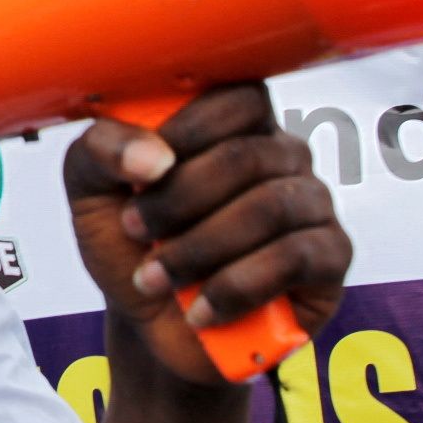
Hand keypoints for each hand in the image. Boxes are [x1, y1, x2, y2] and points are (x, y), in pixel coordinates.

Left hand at [64, 85, 349, 388]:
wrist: (151, 325)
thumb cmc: (130, 244)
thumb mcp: (93, 191)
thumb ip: (101, 151)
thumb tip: (154, 157)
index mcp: (233, 124)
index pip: (239, 97)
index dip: (190, 129)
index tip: (141, 174)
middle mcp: (281, 155)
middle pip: (248, 156)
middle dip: (179, 200)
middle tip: (135, 231)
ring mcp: (311, 204)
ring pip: (270, 208)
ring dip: (199, 249)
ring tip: (155, 279)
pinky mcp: (329, 258)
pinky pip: (295, 258)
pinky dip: (236, 287)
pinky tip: (200, 309)